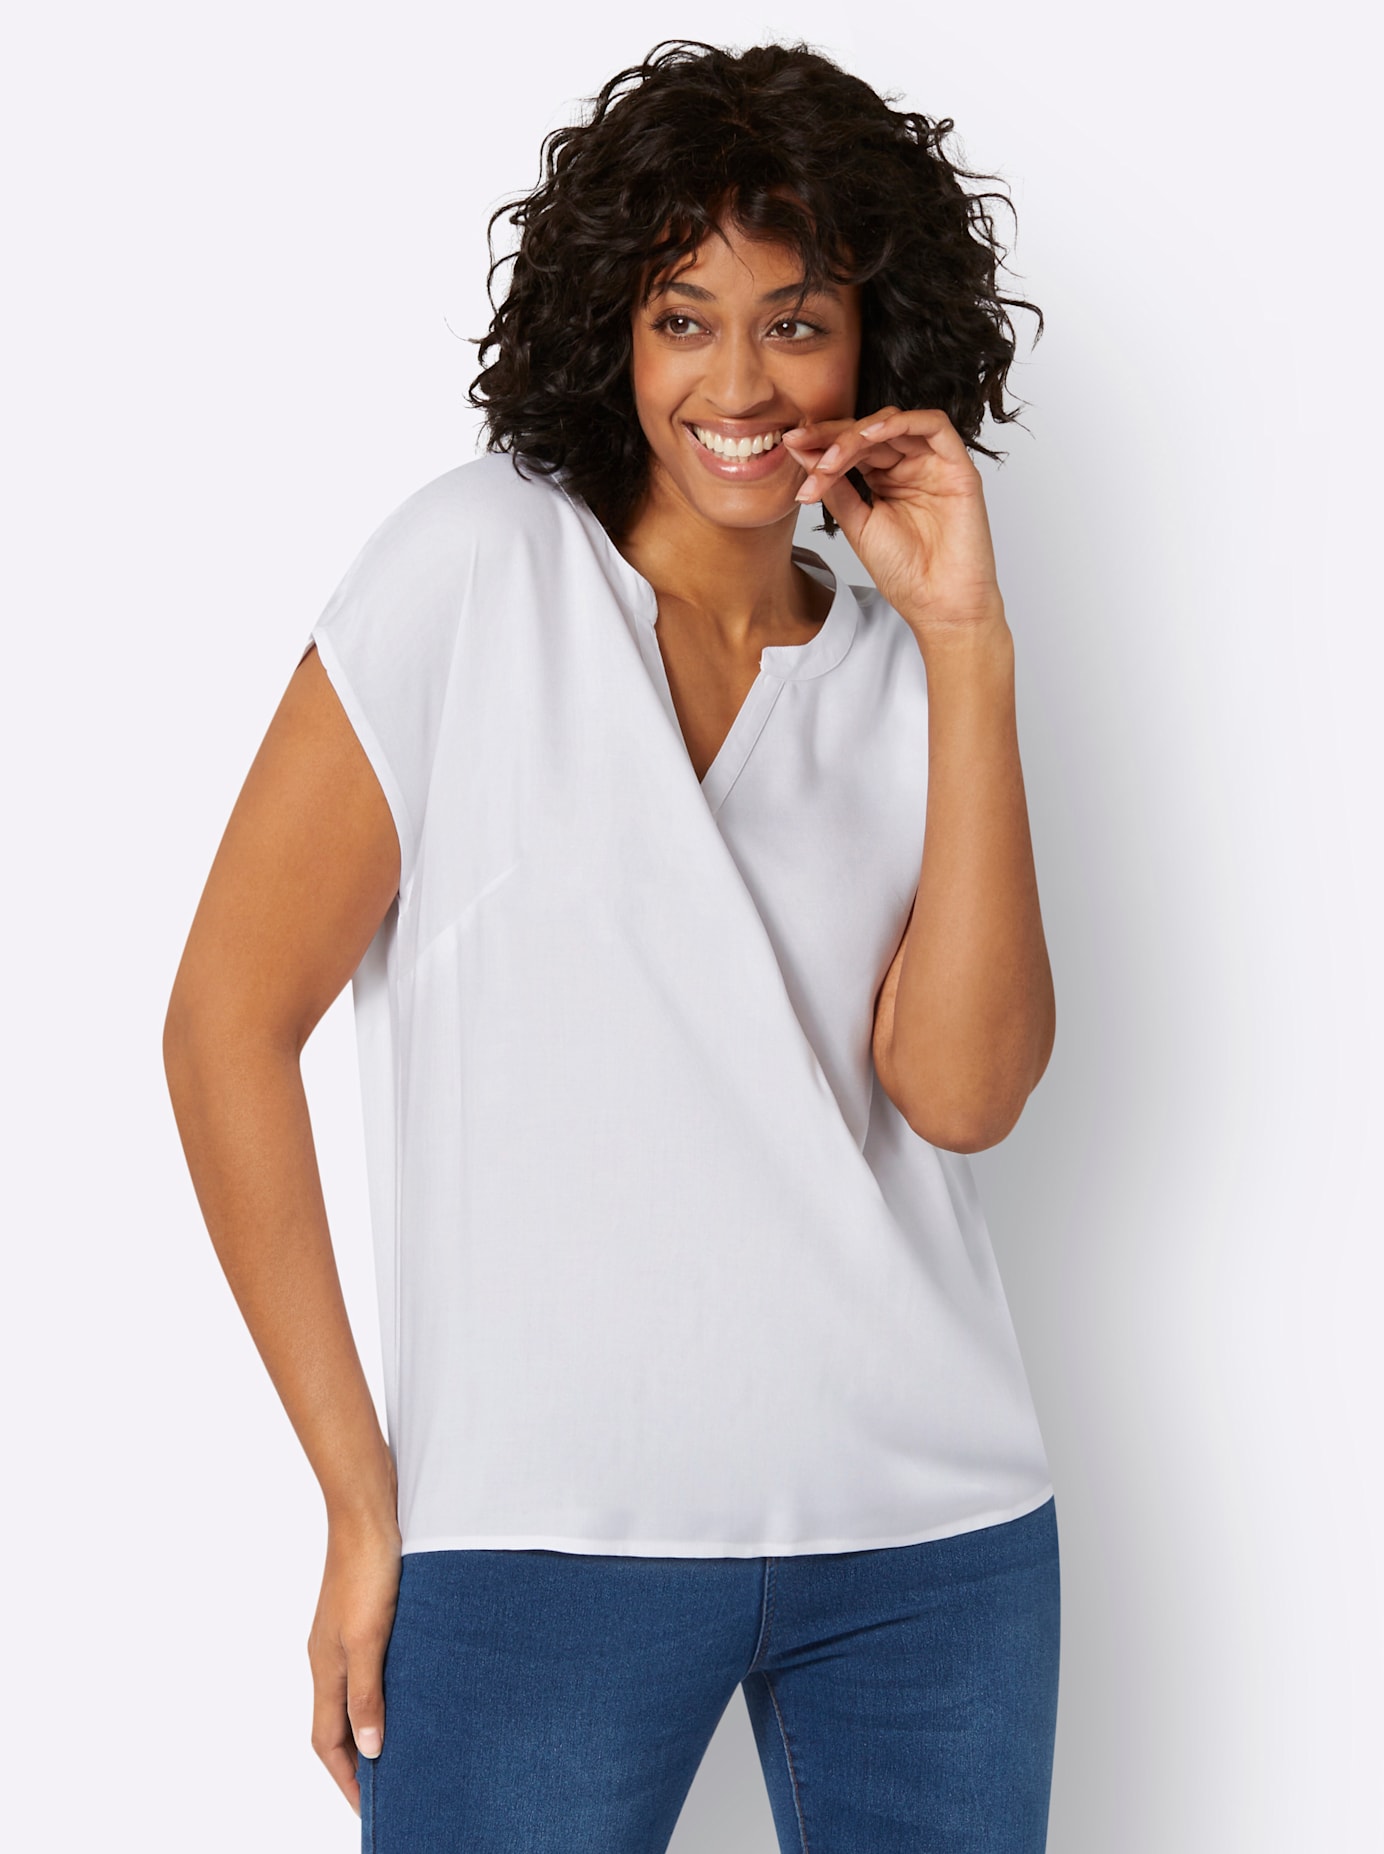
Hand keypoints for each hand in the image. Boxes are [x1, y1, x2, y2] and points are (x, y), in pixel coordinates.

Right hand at [306, 1512, 401, 1815]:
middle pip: (337, 1724)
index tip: (369, 1809)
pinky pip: (367, 1667)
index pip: (328, 1742)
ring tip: (403, 1748)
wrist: (367, 1508)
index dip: (346, 1778)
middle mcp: (329, 1656)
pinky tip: (409, 1688)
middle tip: (389, 1788)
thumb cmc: (367, 1567)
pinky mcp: (363, 1614)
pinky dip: (381, 1690)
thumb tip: (371, 1750)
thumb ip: (367, 1693)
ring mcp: (343, 1634)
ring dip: (371, 1724)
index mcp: (325, 1668)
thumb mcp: (369, 1636)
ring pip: (352, 1695)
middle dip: (357, 1761)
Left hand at [782, 408, 1006, 639]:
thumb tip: (801, 452)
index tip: (789, 445)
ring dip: (858, 434)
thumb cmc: (904, 572)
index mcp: (886, 479)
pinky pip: (934, 425)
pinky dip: (900, 423)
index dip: (821, 442)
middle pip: (869, 431)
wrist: (938, 605)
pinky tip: (869, 437)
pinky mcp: (958, 467)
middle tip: (801, 447)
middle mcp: (910, 466)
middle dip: (831, 437)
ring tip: (830, 457)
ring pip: (895, 424)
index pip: (852, 446)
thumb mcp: (856, 523)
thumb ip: (834, 486)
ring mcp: (934, 465)